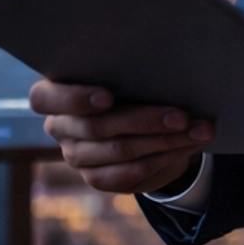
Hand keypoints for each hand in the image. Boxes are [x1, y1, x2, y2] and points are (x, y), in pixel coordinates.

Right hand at [30, 80, 213, 195]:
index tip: (108, 96)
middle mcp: (60, 128)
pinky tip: (187, 147)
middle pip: (96, 128)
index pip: (44, 99)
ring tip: (198, 131)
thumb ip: (129, 69)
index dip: (75, 99)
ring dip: (164, 142)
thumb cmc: (127, 82)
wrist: (136, 121)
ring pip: (120, 152)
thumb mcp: (123, 71)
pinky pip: (129, 175)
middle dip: (145, 121)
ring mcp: (76, 156)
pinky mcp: (97, 178)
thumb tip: (169, 66)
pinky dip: (163, 159)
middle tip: (182, 116)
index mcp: (53, 95)